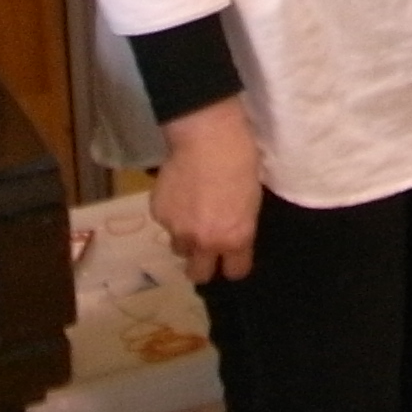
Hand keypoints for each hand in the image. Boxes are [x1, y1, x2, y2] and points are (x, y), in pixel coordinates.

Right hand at [149, 97, 264, 284]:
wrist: (207, 137)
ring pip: (179, 248)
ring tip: (192, 215)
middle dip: (203, 265)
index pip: (235, 273)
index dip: (235, 265)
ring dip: (186, 239)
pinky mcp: (158, 215)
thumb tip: (233, 237)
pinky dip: (173, 215)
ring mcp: (177, 229)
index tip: (235, 258)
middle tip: (206, 248)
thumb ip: (240, 226)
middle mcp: (204, 241)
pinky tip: (181, 194)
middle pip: (198, 275)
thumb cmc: (242, 161)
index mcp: (234, 238)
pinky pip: (166, 225)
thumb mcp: (253, 200)